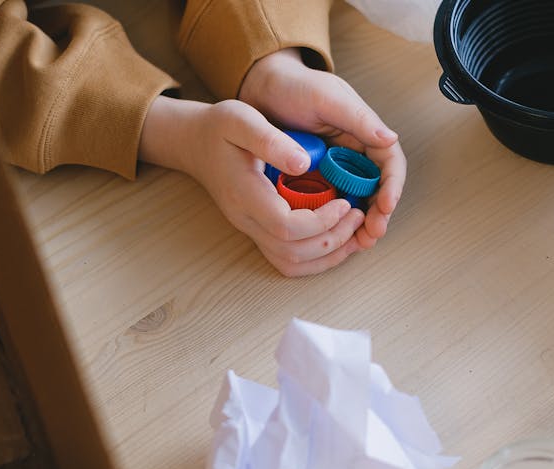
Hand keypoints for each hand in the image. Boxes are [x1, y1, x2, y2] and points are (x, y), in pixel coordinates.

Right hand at [139, 96, 365, 275]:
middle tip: (358, 213)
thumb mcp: (241, 119)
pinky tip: (337, 237)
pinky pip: (287, 259)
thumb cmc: (219, 128)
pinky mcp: (258, 230)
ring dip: (328, 254)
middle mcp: (247, 220)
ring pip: (291, 263)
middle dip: (333, 239)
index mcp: (245, 195)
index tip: (345, 201)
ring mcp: (251, 229)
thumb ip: (270, 141)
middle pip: (293, 252)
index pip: (287, 228)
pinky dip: (317, 257)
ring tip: (354, 229)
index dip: (322, 221)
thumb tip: (304, 164)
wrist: (196, 143)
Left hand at [238, 49, 405, 249]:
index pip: (389, 164)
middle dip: (378, 214)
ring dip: (359, 224)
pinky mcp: (313, 180)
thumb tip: (390, 139)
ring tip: (359, 244)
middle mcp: (353, 153)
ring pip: (355, 201)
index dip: (392, 187)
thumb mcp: (327, 98)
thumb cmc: (296, 86)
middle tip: (372, 235)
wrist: (260, 88)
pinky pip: (328, 204)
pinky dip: (333, 222)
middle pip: (376, 189)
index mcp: (364, 133)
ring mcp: (333, 168)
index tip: (385, 207)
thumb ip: (358, 119)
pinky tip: (331, 237)